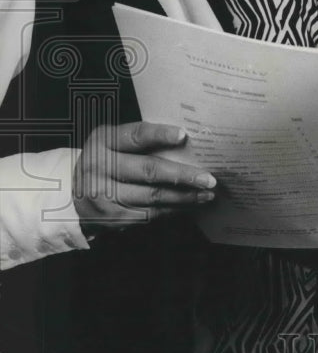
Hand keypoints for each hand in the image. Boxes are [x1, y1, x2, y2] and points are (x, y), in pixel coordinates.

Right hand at [73, 122, 214, 235]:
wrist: (74, 193)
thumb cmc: (106, 160)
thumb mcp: (113, 142)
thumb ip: (141, 140)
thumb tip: (187, 141)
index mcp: (104, 141)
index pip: (135, 136)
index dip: (159, 135)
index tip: (183, 135)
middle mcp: (100, 167)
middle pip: (149, 170)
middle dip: (183, 174)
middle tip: (209, 178)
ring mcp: (104, 195)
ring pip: (152, 196)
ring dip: (184, 196)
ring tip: (206, 194)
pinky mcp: (111, 217)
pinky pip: (148, 214)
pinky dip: (172, 210)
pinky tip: (188, 205)